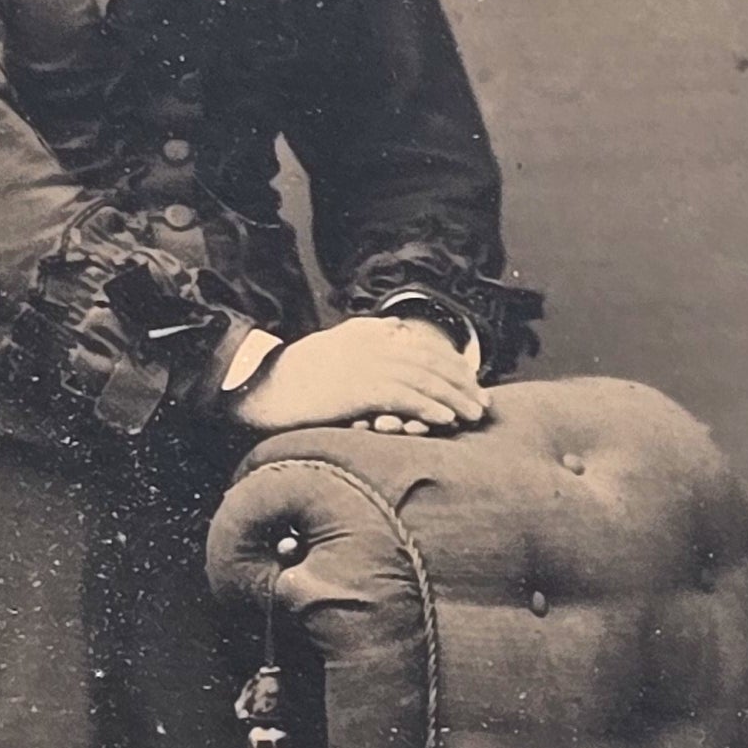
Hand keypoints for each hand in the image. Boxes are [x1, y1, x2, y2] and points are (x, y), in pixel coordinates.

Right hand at [225, 315, 489, 436]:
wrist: (264, 385)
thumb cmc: (298, 372)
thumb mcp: (336, 342)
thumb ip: (367, 332)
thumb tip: (394, 327)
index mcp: (371, 333)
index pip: (423, 347)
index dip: (452, 365)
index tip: (472, 383)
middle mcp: (374, 344)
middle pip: (430, 362)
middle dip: (461, 383)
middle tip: (483, 403)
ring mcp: (368, 365)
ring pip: (423, 381)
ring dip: (453, 399)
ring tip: (473, 415)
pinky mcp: (360, 388)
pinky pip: (404, 398)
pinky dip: (428, 407)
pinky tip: (446, 419)